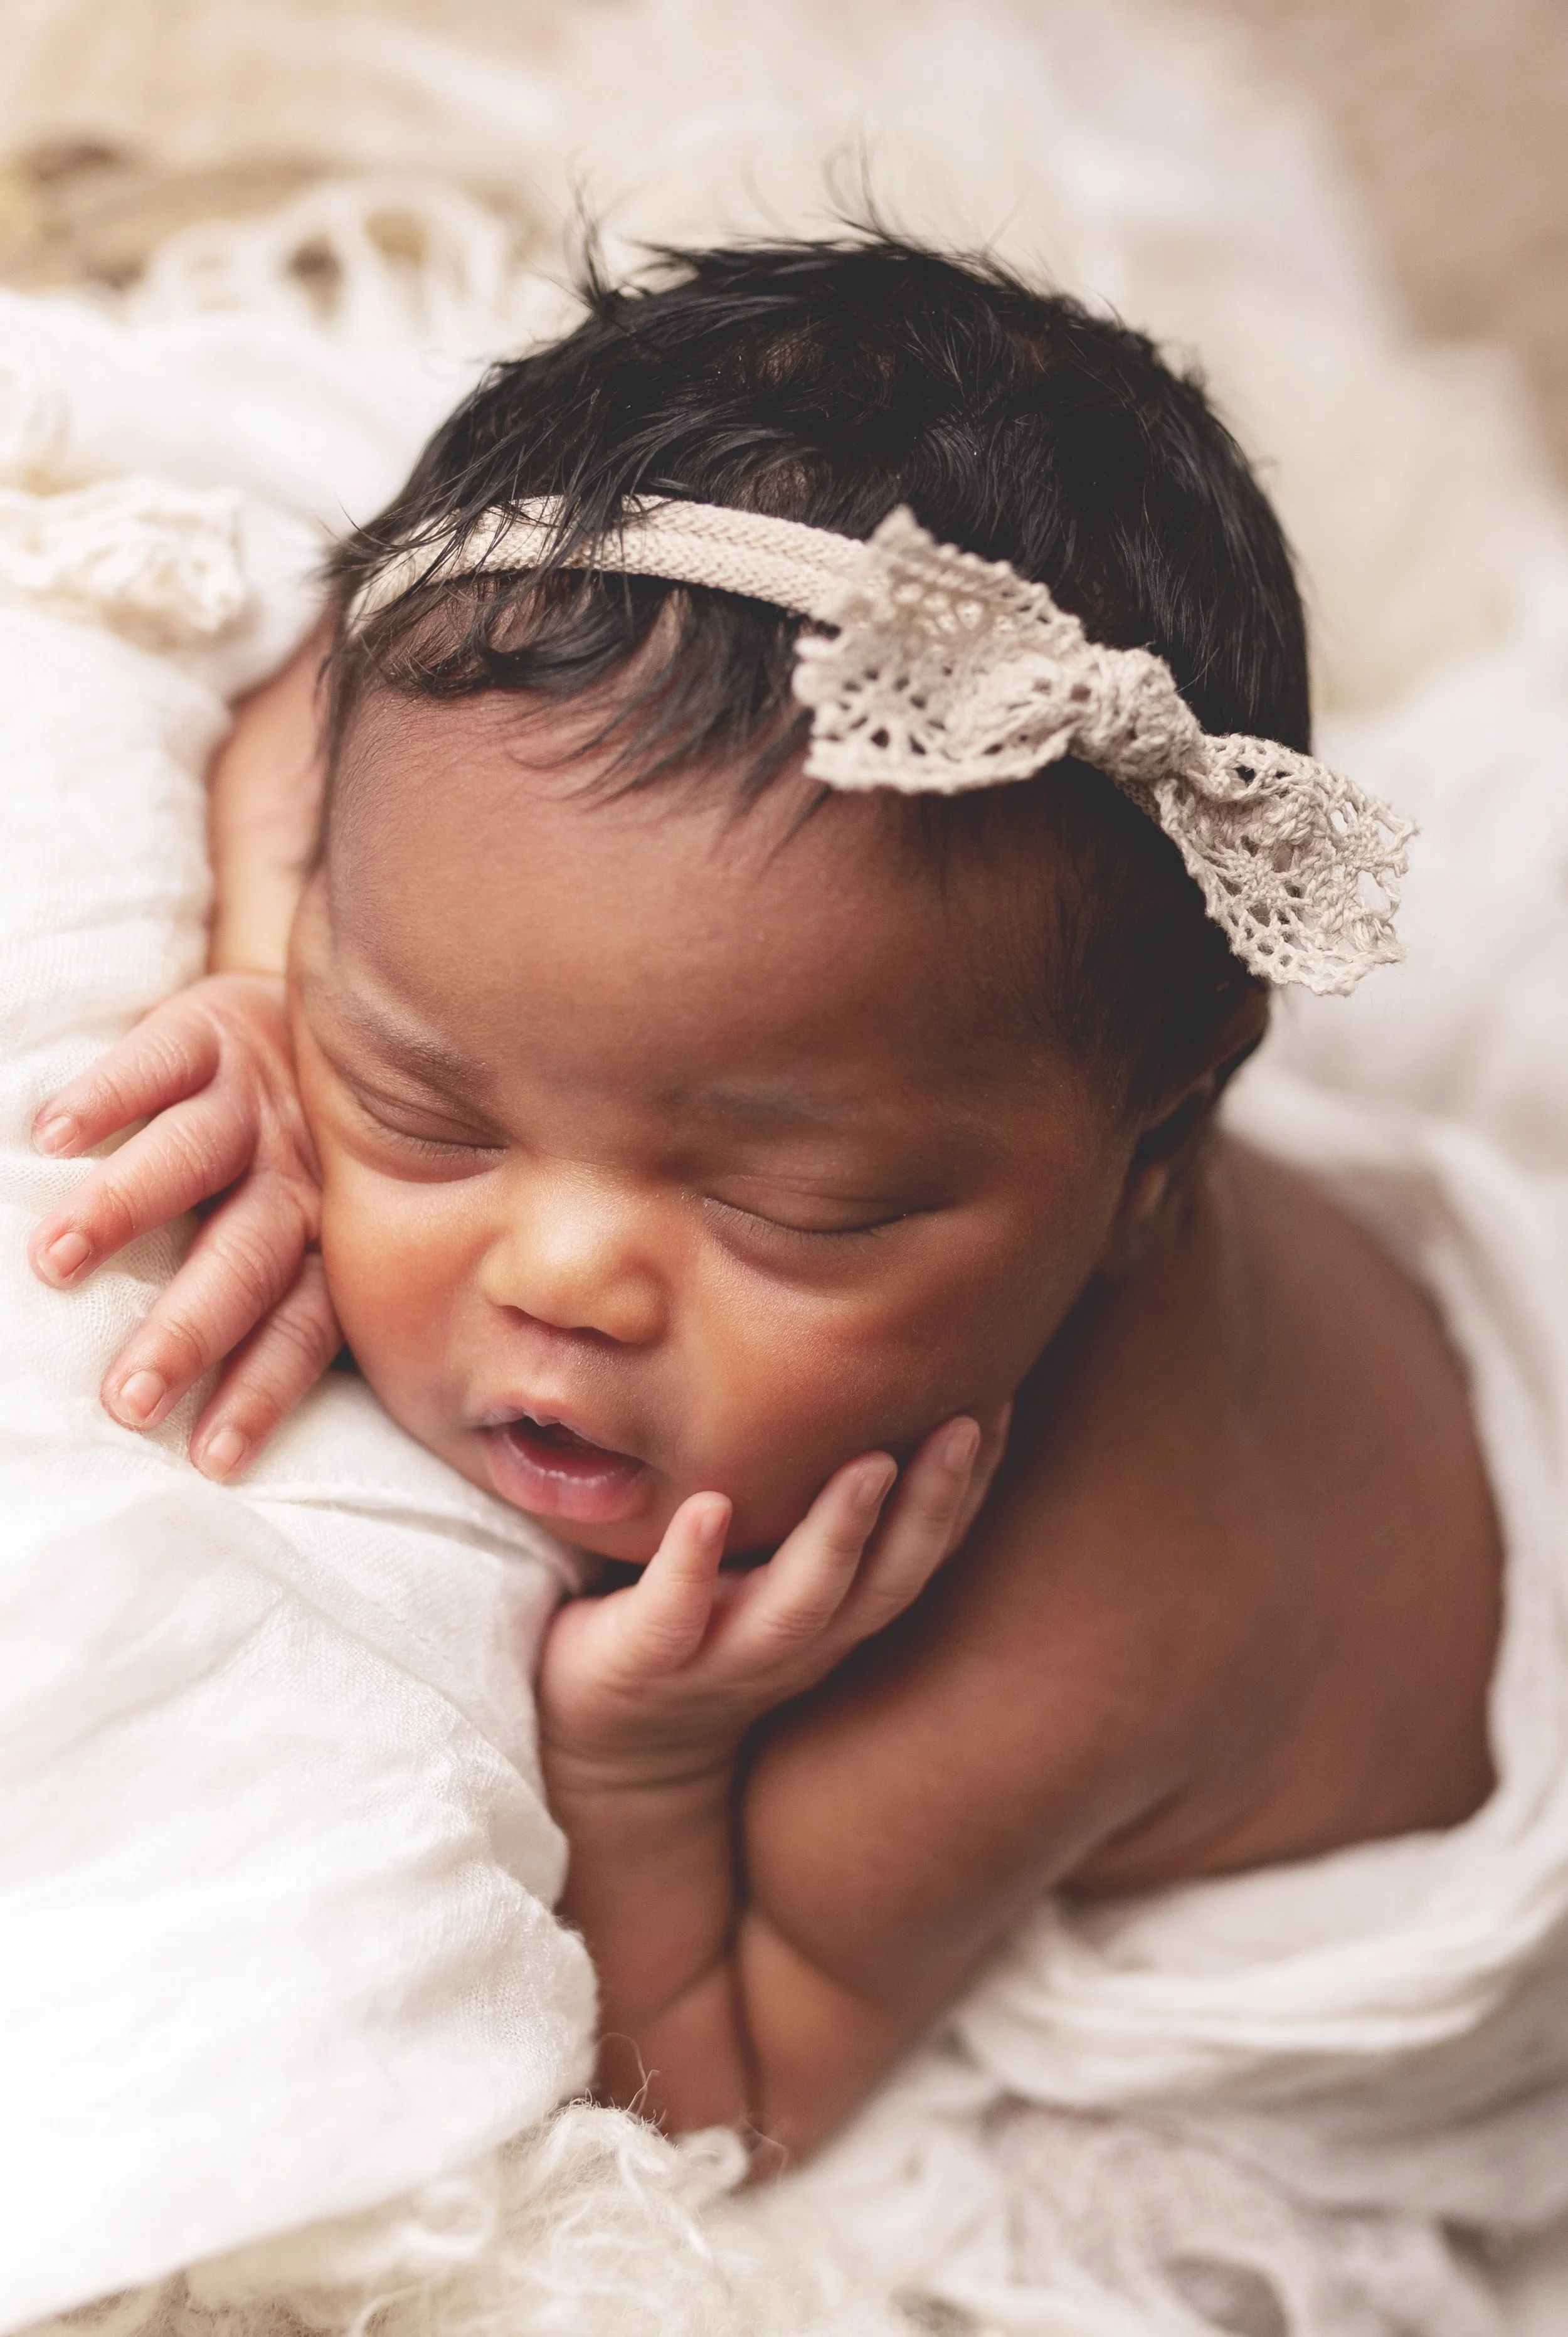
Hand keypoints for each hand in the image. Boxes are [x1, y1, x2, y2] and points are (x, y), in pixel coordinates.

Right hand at [27, 973, 337, 1477]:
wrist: (329, 1021)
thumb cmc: (299, 1155)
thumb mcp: (315, 1230)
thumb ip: (271, 1305)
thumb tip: (206, 1432)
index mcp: (324, 1244)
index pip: (298, 1330)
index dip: (259, 1392)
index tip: (210, 1458)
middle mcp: (299, 1181)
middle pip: (245, 1263)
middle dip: (187, 1332)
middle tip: (128, 1395)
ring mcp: (257, 1105)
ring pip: (195, 1161)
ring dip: (126, 1211)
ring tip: (57, 1258)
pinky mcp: (215, 1035)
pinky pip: (161, 1064)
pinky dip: (108, 1096)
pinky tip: (53, 1135)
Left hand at [540, 1405, 1010, 1787]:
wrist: (602, 1746)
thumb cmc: (693, 1618)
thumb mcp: (765, 1565)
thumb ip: (805, 1496)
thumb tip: (857, 1372)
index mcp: (833, 1611)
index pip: (917, 1552)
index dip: (965, 1490)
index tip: (998, 1403)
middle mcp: (795, 1639)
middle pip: (884, 1582)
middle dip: (930, 1505)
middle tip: (964, 1424)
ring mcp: (722, 1655)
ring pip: (799, 1606)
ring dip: (839, 1536)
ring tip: (868, 1464)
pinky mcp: (643, 1662)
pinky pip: (674, 1616)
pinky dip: (693, 1565)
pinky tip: (706, 1509)